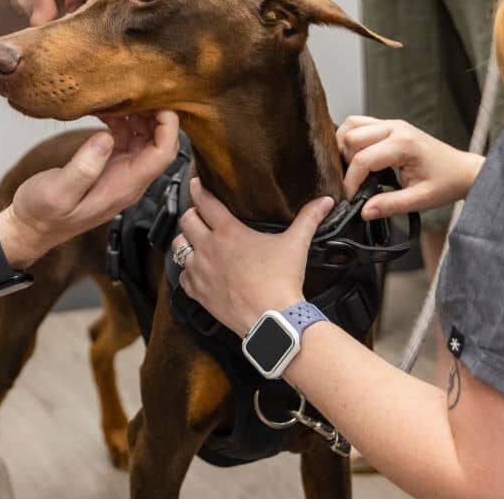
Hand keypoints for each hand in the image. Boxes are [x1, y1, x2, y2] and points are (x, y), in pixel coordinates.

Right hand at [0, 110, 178, 265]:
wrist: (29, 228)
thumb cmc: (42, 214)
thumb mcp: (58, 191)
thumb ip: (84, 167)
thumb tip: (105, 138)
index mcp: (125, 187)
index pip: (163, 153)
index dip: (167, 126)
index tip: (157, 101)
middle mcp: (129, 180)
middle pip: (158, 143)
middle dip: (154, 115)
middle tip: (137, 91)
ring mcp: (120, 173)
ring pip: (143, 139)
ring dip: (137, 116)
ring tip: (120, 96)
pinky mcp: (108, 167)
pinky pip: (124, 140)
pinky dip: (120, 122)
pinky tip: (105, 110)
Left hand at [173, 178, 336, 334]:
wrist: (272, 319)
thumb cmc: (282, 281)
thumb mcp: (296, 244)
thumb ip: (308, 218)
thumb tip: (325, 201)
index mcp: (228, 232)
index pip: (205, 201)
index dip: (198, 189)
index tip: (195, 183)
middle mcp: (208, 248)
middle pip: (187, 220)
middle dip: (192, 214)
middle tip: (199, 214)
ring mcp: (199, 271)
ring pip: (178, 246)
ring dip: (185, 241)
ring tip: (194, 240)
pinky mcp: (198, 292)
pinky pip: (182, 276)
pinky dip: (186, 271)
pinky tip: (195, 270)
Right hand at [335, 115, 483, 219]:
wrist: (464, 171)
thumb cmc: (447, 183)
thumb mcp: (420, 199)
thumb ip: (390, 205)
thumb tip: (363, 212)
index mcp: (403, 144)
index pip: (363, 159)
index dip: (351, 181)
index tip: (350, 198)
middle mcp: (395, 128)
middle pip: (351, 137)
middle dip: (345, 162)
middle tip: (352, 183)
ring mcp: (392, 124)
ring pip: (352, 125)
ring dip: (345, 146)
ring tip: (351, 169)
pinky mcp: (390, 126)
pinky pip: (361, 124)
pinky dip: (352, 139)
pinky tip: (356, 158)